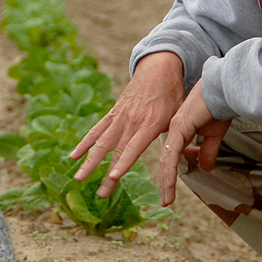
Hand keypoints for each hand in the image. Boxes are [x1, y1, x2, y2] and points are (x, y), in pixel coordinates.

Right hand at [69, 52, 184, 198]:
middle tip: (99, 194)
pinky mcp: (113, 113)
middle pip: (114, 150)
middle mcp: (131, 120)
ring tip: (78, 178)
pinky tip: (73, 156)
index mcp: (150, 123)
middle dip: (104, 173)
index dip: (123, 162)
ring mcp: (120, 116)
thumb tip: (188, 160)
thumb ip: (179, 137)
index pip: (134, 147)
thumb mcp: (181, 114)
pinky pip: (96, 130)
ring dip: (88, 161)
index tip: (113, 176)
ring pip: (100, 142)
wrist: (159, 67)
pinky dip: (84, 143)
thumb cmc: (173, 94)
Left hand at [156, 82, 230, 206]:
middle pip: (167, 161)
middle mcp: (174, 130)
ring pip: (167, 161)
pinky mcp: (179, 129)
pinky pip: (171, 155)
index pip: (173, 156)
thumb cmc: (219, 107)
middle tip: (166, 200)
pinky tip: (169, 185)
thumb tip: (206, 168)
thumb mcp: (214, 135)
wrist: (223, 91)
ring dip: (166, 182)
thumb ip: (207, 151)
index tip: (173, 188)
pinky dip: (170, 172)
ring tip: (167, 199)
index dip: (172, 172)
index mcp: (181, 130)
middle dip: (166, 182)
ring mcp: (175, 129)